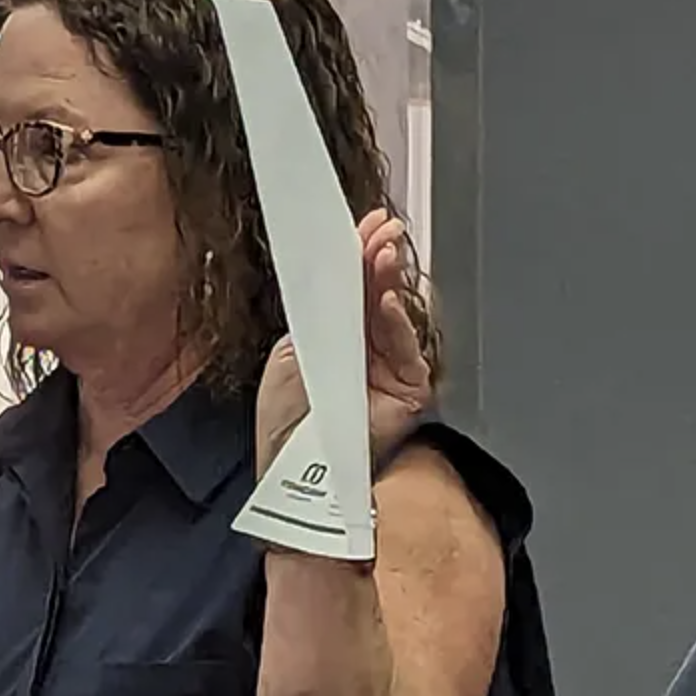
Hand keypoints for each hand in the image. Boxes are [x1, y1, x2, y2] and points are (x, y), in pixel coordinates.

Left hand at [253, 208, 432, 476]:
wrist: (292, 469)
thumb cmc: (286, 421)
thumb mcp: (293, 352)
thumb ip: (318, 314)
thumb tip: (334, 275)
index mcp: (338, 337)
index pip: (354, 290)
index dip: (358, 258)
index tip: (362, 227)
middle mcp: (369, 350)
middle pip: (377, 295)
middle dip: (377, 259)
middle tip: (378, 230)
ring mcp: (391, 368)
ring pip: (395, 315)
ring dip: (388, 280)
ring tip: (382, 252)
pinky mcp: (409, 390)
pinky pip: (408, 349)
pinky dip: (397, 322)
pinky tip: (386, 299)